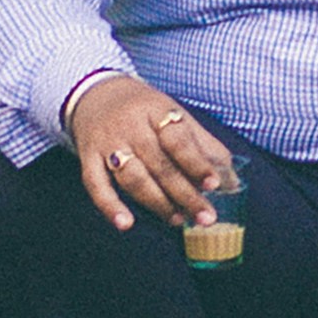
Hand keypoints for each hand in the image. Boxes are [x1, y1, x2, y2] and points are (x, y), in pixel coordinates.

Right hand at [65, 74, 235, 230]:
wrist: (94, 94)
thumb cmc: (144, 109)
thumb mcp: (174, 114)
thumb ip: (202, 144)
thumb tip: (230, 177)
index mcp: (158, 110)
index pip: (179, 139)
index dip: (197, 163)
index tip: (214, 184)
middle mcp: (131, 126)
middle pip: (160, 164)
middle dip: (184, 194)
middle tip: (205, 217)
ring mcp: (107, 143)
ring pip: (132, 177)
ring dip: (156, 203)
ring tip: (177, 220)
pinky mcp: (87, 158)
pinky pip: (96, 185)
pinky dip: (110, 206)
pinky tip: (126, 223)